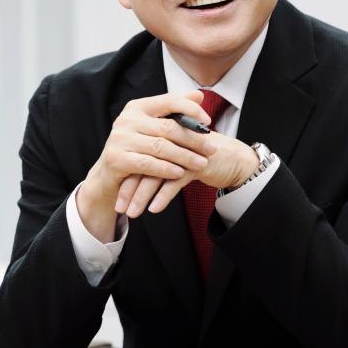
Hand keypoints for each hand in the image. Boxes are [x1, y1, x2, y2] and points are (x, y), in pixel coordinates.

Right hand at [78, 91, 215, 225]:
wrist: (107, 176)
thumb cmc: (136, 150)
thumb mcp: (153, 128)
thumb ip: (175, 111)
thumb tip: (199, 95)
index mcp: (137, 107)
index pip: (168, 100)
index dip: (190, 109)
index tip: (208, 121)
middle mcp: (126, 119)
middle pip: (168, 127)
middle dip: (193, 139)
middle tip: (212, 149)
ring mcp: (119, 139)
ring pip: (160, 147)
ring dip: (184, 156)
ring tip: (202, 163)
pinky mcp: (116, 158)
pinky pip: (148, 164)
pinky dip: (166, 169)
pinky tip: (180, 174)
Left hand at [116, 131, 258, 217]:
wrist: (231, 158)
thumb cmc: (200, 157)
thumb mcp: (175, 158)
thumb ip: (156, 162)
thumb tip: (131, 181)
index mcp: (163, 135)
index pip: (138, 155)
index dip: (125, 175)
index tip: (116, 196)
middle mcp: (171, 139)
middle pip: (143, 164)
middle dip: (130, 188)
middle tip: (120, 208)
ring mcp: (184, 150)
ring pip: (157, 174)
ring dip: (143, 195)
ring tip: (132, 213)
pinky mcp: (197, 162)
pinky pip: (175, 181)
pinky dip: (164, 195)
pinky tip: (154, 208)